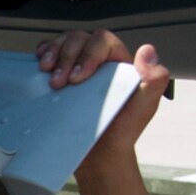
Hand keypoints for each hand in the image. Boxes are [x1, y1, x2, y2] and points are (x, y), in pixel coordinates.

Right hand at [36, 30, 171, 175]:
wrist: (96, 156)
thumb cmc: (119, 134)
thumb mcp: (145, 108)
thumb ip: (154, 79)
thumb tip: (147, 52)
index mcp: (118, 64)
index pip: (103, 41)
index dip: (89, 53)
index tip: (79, 78)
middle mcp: (97, 62)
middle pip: (80, 38)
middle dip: (66, 57)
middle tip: (60, 83)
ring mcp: (76, 68)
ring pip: (63, 42)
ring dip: (52, 54)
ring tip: (49, 77)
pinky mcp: (59, 76)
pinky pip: (49, 54)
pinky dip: (42, 55)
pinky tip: (41, 67)